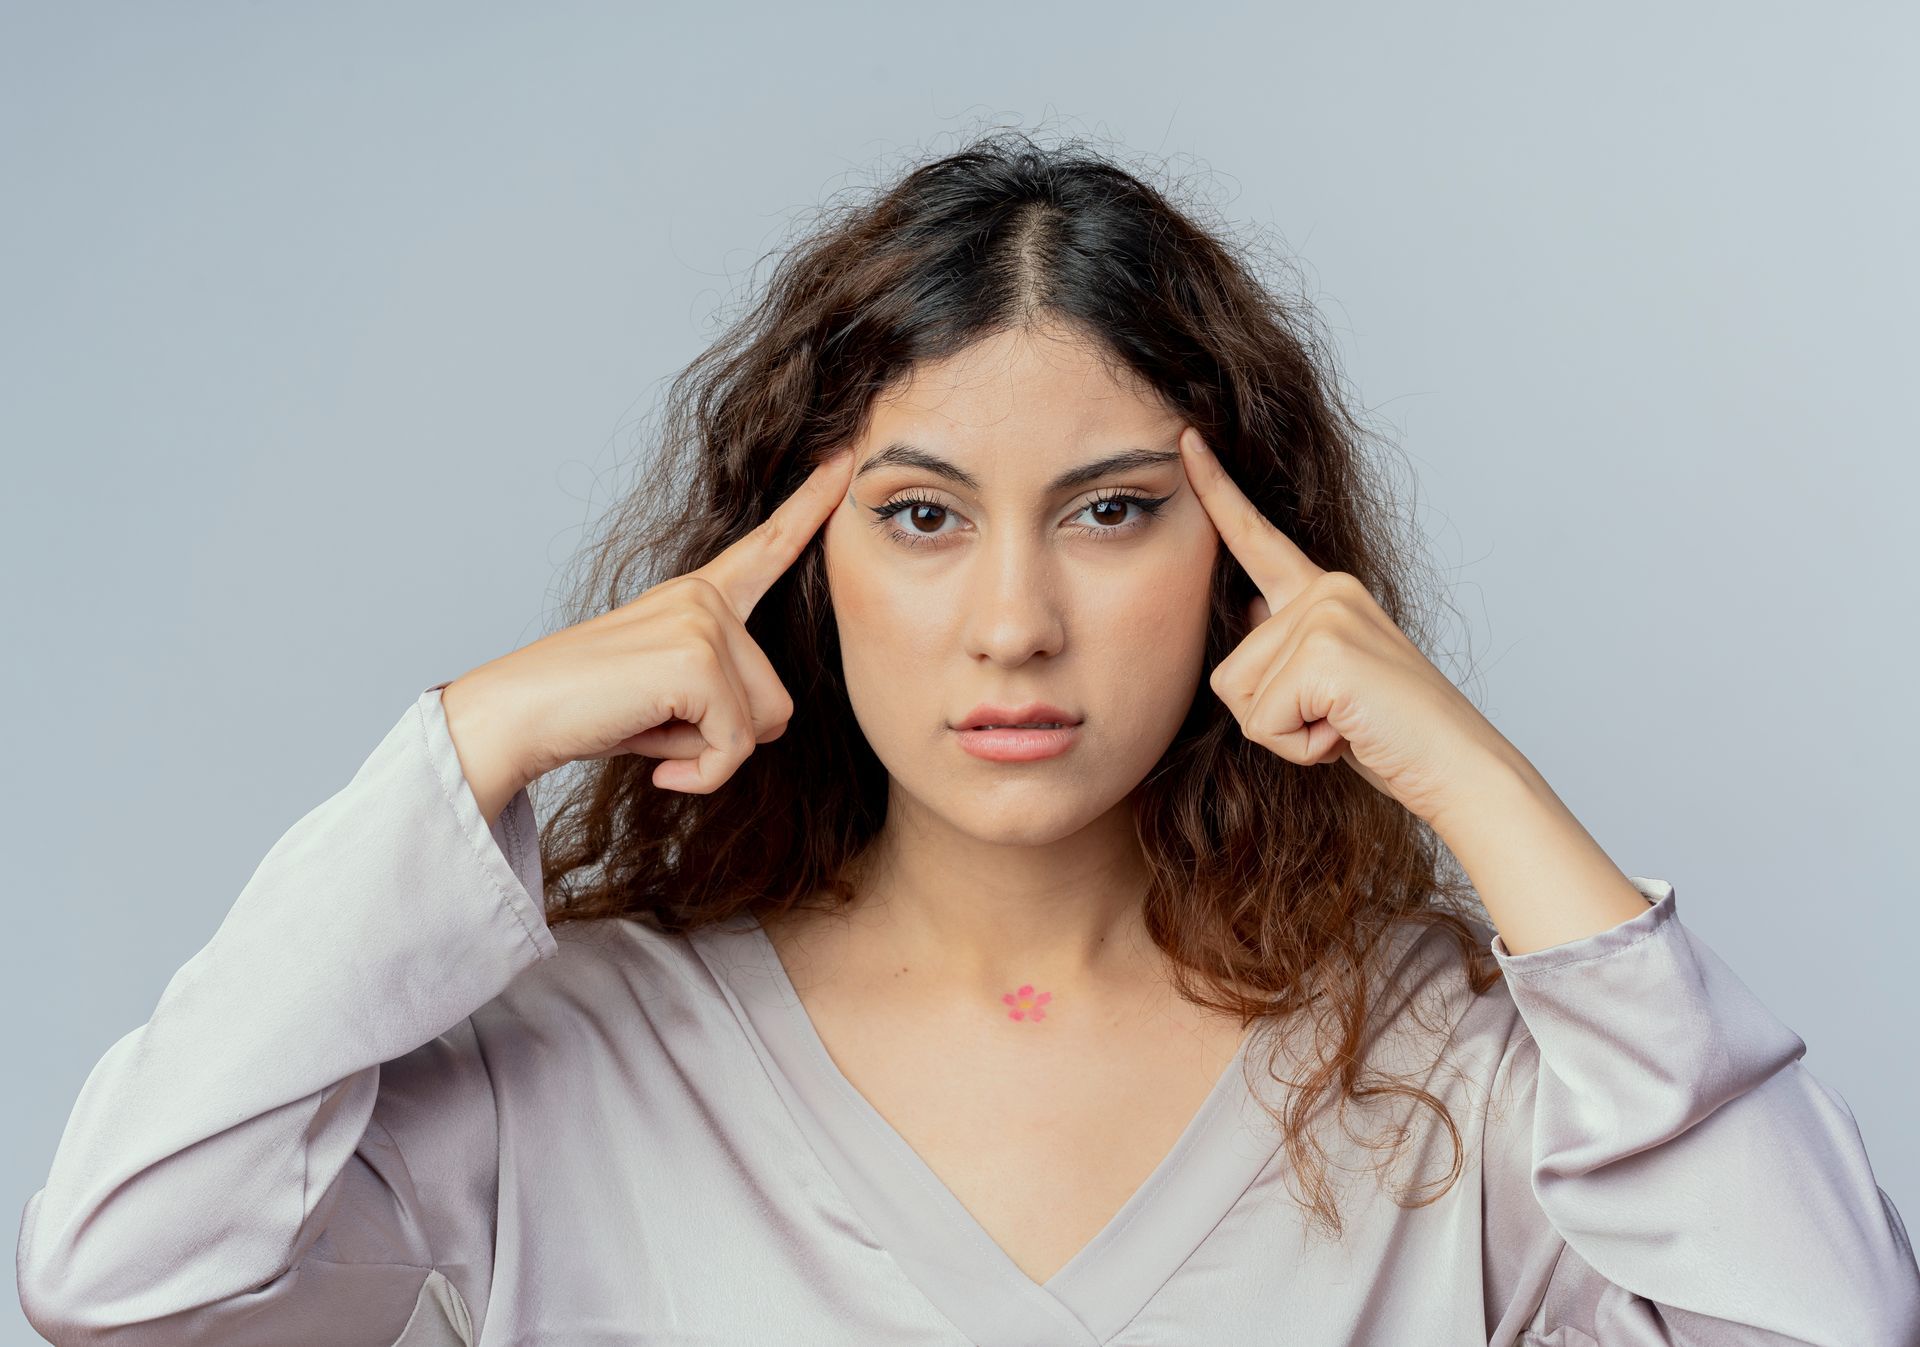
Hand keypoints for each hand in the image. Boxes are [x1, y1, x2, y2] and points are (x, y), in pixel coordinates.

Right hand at [443, 446, 853, 802]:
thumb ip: (724, 690)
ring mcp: (702, 622)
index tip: (846, 461)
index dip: (812, 507)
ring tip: (652, 733)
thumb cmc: (590, 710)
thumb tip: (775, 721)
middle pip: (777, 700)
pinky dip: (703, 774)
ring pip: (763, 724)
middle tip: (660, 727)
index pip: (768, 546)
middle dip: (728, 737)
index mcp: (698, 596)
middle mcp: (705, 598)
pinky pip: (735, 747)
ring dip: (711, 754)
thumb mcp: (670, 694)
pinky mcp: (697, 660)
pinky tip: (662, 771)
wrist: (516, 716)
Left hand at [1177, 426, 1519, 829]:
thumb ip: (1286, 644)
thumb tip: (1246, 615)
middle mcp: (1324, 590)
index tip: (1186, 441)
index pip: (1256, 538)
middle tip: (1338, 719)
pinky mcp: (1325, 652)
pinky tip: (1346, 735)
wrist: (1459, 766)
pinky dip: (1299, 747)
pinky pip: (1262, 721)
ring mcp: (1326, 615)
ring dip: (1285, 733)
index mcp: (1324, 591)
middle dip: (1271, 717)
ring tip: (1344, 724)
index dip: (1216, 494)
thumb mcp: (1328, 679)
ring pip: (1240, 698)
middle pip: (1227, 671)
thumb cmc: (1393, 733)